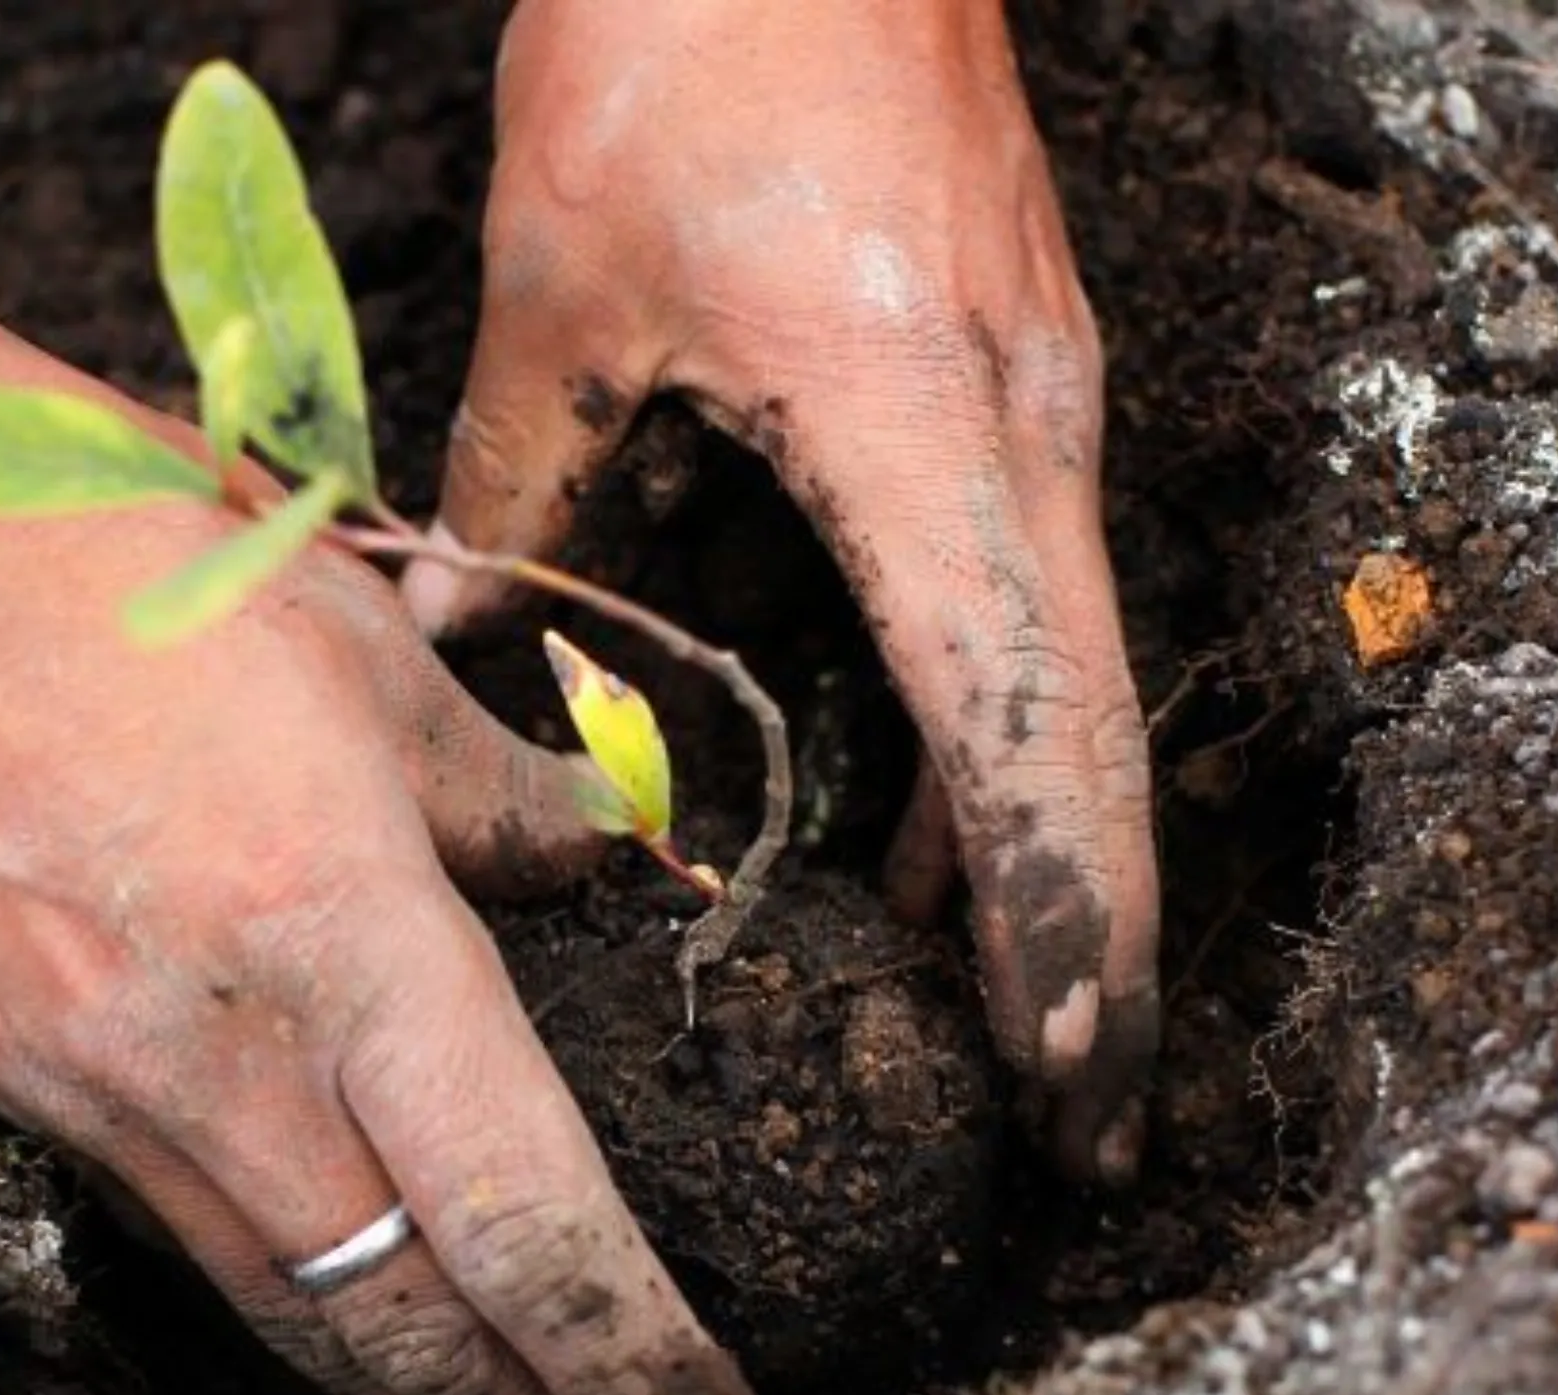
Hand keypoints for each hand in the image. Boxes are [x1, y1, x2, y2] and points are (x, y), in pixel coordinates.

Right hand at [0, 335, 773, 1394]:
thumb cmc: (95, 542)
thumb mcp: (351, 637)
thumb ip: (496, 787)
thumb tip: (593, 855)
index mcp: (338, 929)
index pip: (523, 1221)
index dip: (637, 1355)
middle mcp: (215, 1051)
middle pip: (408, 1321)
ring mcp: (95, 1083)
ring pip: (287, 1308)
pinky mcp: (15, 1076)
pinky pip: (183, 1234)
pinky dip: (287, 1300)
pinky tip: (342, 1301)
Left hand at [406, 0, 1159, 1184]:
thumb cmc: (692, 38)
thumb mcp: (564, 281)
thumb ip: (523, 480)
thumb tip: (460, 629)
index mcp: (926, 436)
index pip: (1027, 728)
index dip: (1054, 917)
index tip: (1061, 1070)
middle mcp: (1025, 437)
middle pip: (1095, 738)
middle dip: (1098, 941)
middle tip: (1077, 1124)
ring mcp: (1042, 405)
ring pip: (1076, 679)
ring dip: (1051, 851)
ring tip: (1007, 1025)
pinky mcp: (1015, 377)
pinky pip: (1031, 602)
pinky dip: (1003, 734)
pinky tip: (945, 825)